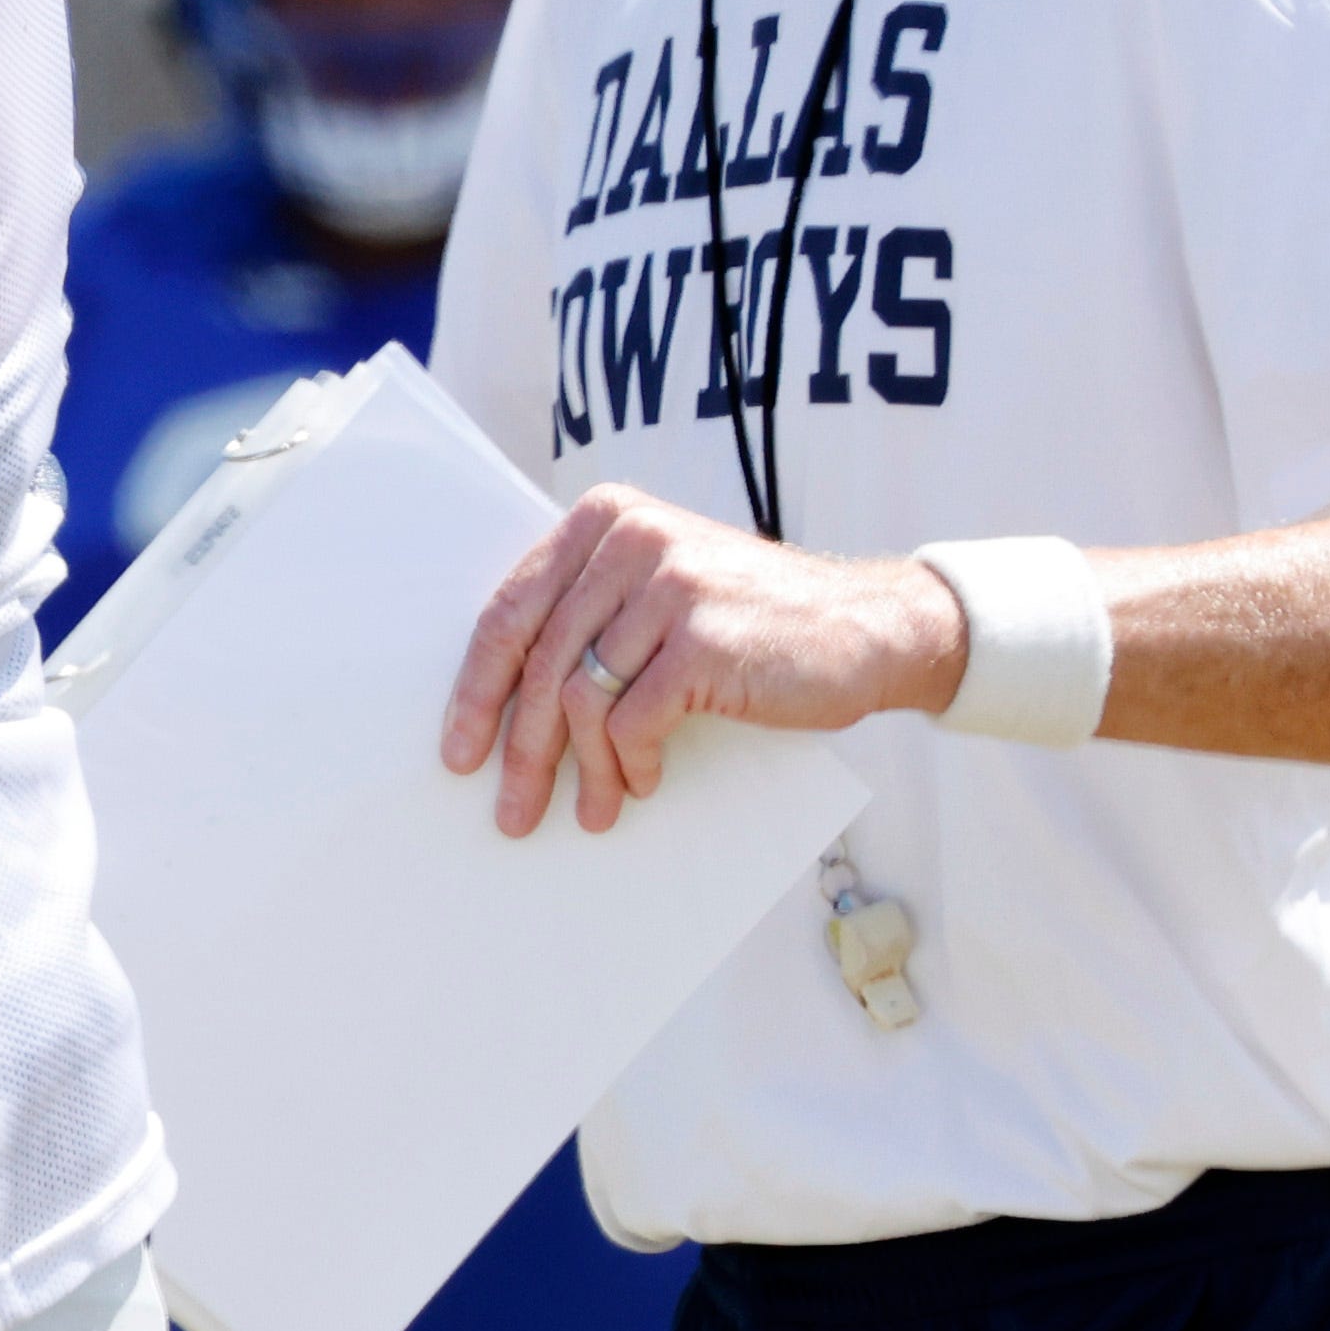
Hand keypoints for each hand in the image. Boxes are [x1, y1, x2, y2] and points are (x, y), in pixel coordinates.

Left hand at [440, 486, 975, 835]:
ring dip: (581, 769)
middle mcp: (631, 540)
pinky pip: (632, 719)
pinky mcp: (703, 638)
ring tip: (589, 811)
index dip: (477, 688)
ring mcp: (668, 586)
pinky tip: (640, 784)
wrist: (871, 626)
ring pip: (579, 696)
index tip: (459, 747)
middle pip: (538, 660)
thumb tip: (503, 699)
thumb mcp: (662, 588)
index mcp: (605, 519)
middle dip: (517, 746)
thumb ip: (591, 612)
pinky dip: (629, 763)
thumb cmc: (755, 621)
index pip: (511, 611)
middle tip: (509, 805)